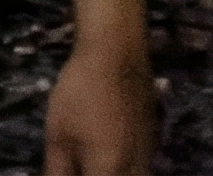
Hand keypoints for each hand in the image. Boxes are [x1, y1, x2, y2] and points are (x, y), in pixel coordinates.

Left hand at [43, 44, 157, 175]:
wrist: (117, 49)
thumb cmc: (82, 92)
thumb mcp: (59, 136)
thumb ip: (59, 172)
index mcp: (110, 172)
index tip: (67, 173)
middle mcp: (137, 168)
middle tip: (79, 167)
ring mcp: (149, 153)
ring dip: (112, 173)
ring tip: (91, 162)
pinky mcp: (153, 138)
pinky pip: (141, 167)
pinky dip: (125, 169)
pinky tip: (107, 158)